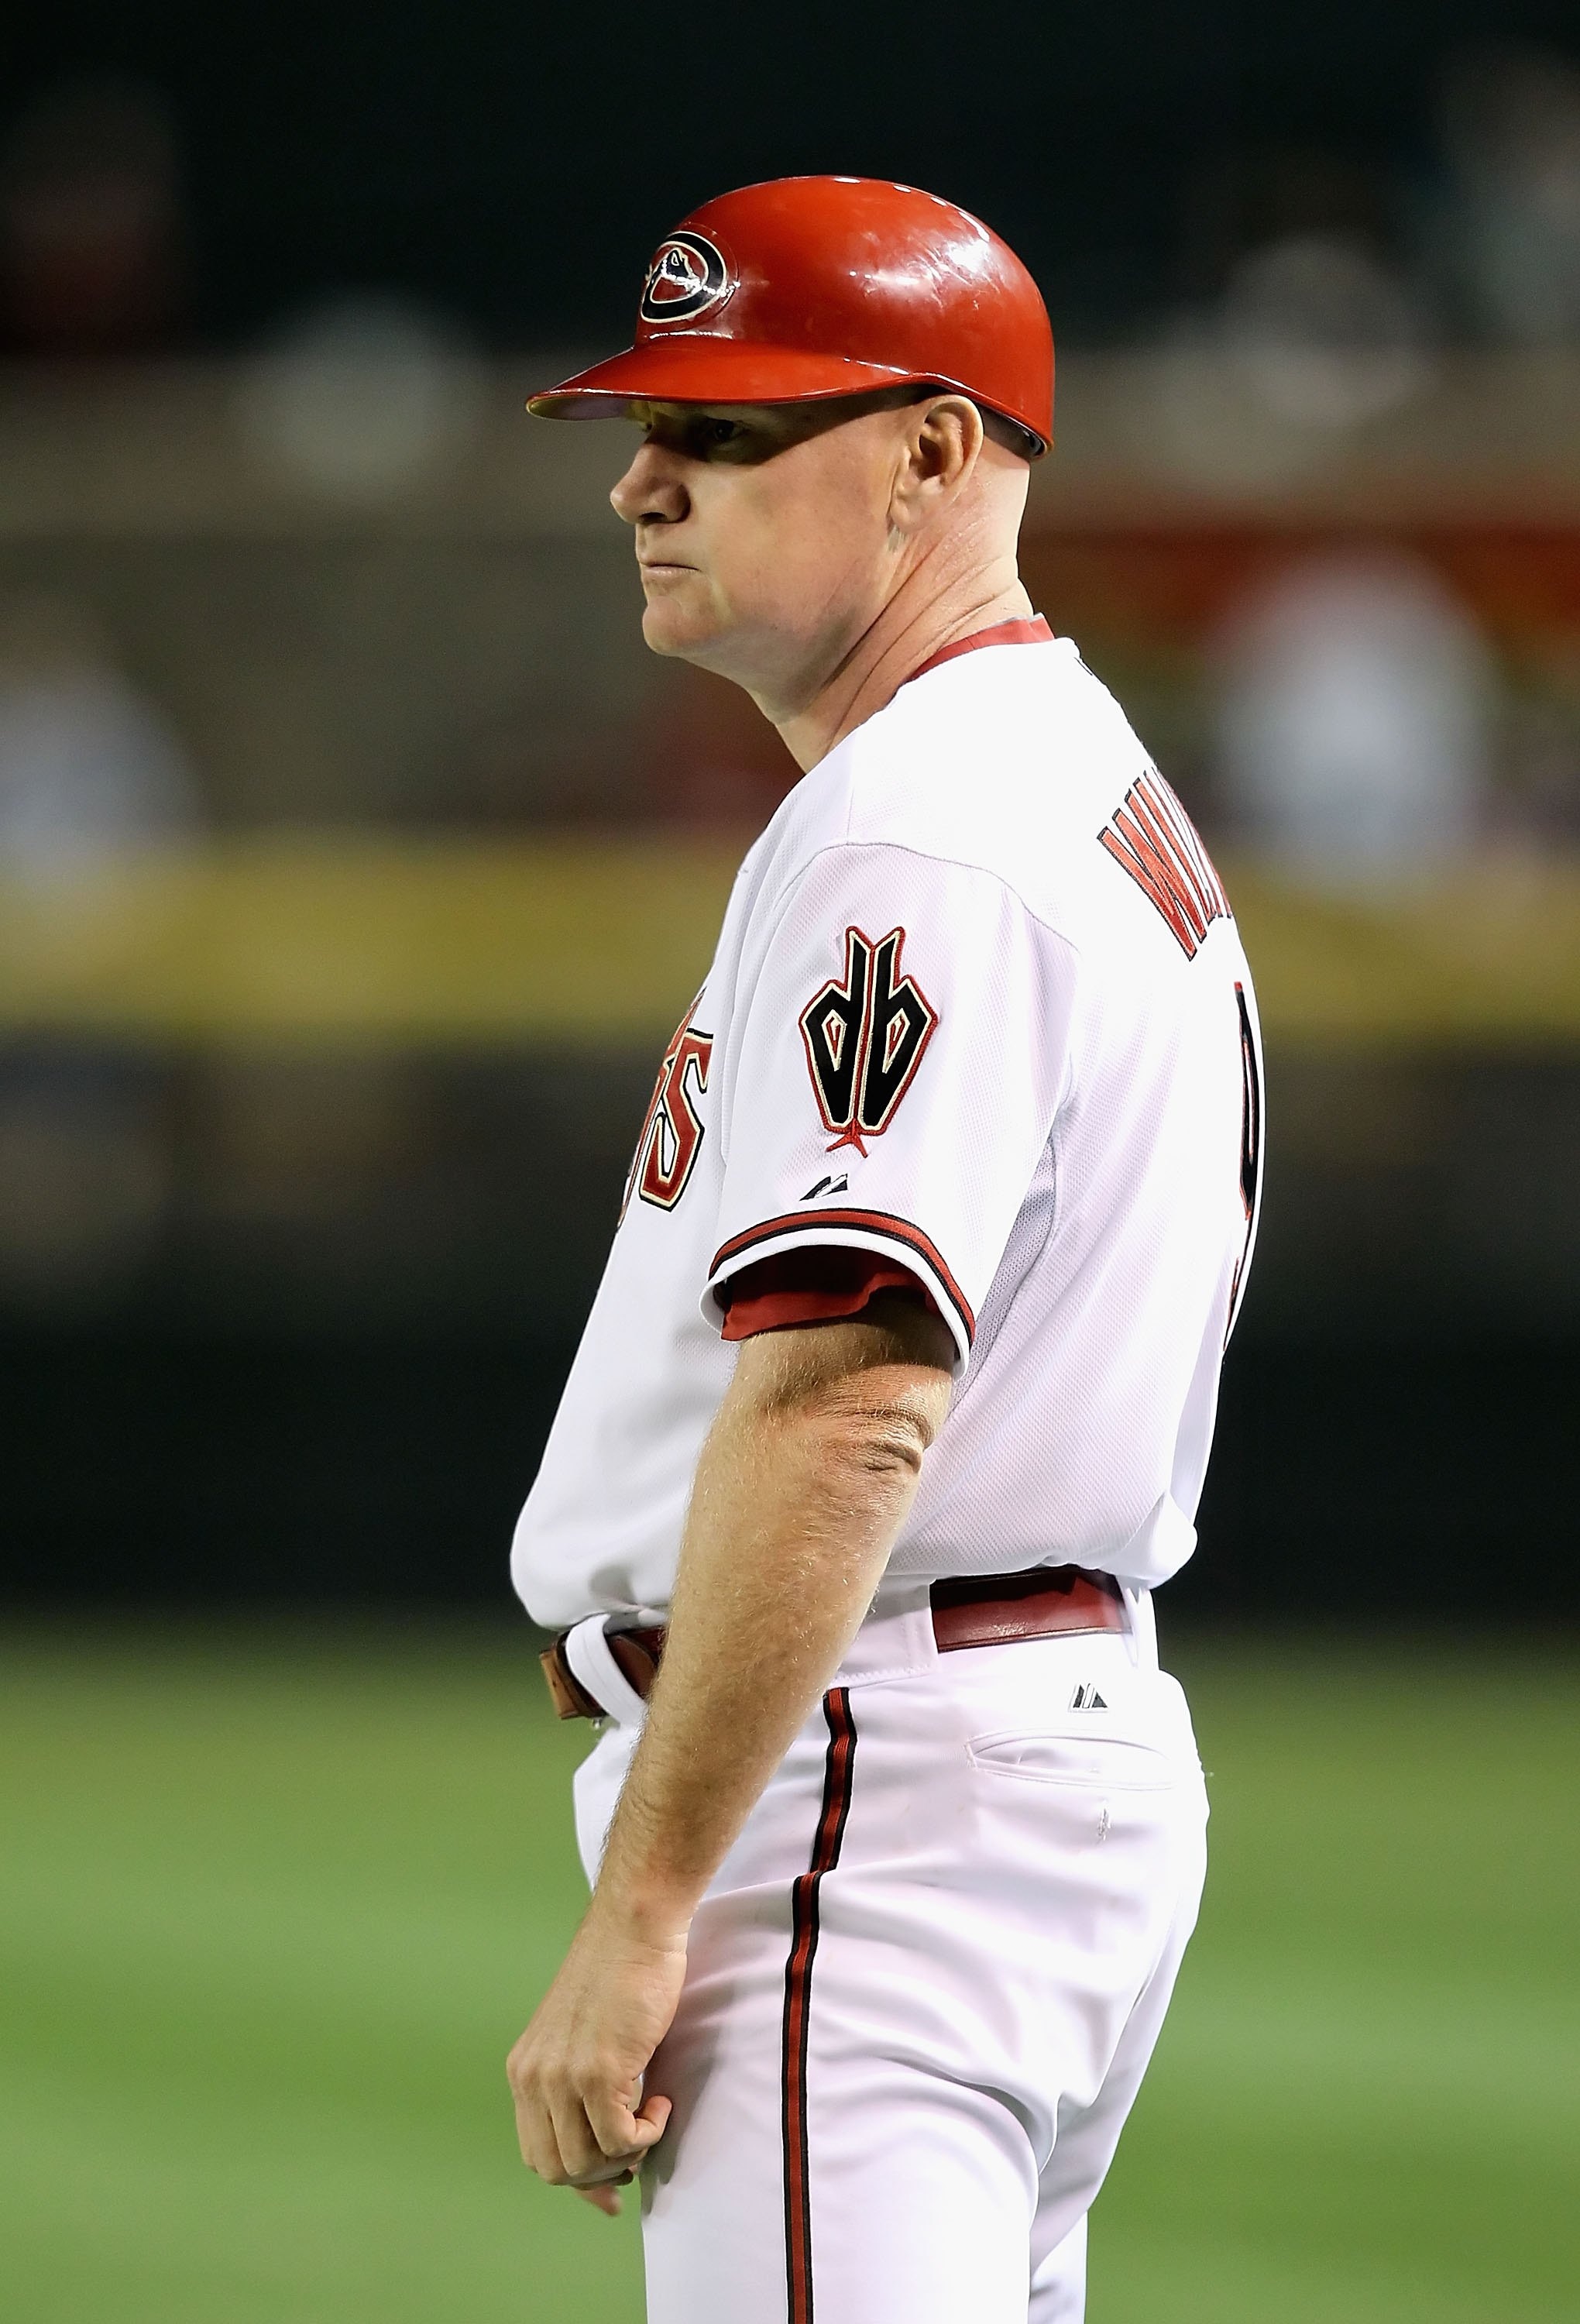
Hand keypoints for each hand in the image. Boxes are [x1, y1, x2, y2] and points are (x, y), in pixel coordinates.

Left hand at [507, 1899, 687, 2215]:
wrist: (633, 1927)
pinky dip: (647, 2134)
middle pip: (558, 2169)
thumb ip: (578, 2089)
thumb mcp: (580, 2039)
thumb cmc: (620, 1975)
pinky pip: (621, 2140)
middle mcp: (535, 2078)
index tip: (611, 2193)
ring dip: (628, 2152)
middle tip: (637, 2150)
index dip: (576, 2182)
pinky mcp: (599, 2072)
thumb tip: (603, 2154)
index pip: (538, 2156)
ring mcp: (564, 2077)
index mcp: (525, 2071)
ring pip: (590, 2161)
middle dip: (602, 2176)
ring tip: (650, 2112)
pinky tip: (660, 2100)